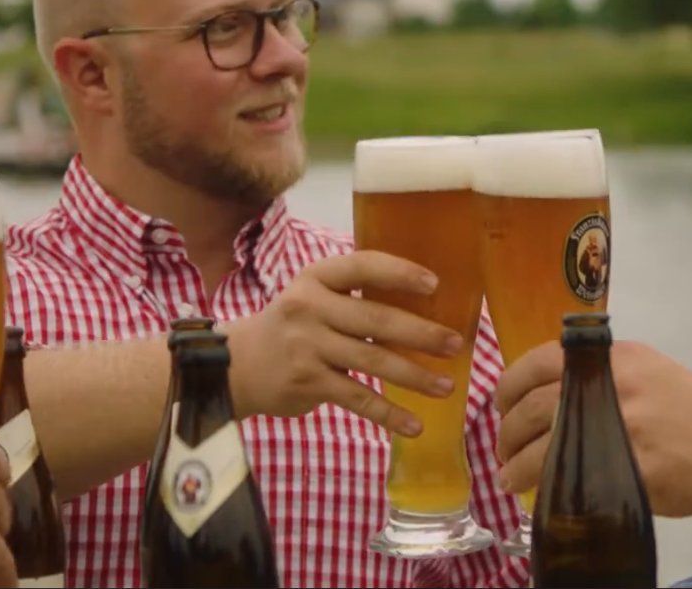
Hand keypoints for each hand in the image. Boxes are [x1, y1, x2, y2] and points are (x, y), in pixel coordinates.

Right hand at [225, 249, 463, 436]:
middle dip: (421, 333)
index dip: (399, 272)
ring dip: (415, 376)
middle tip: (455, 344)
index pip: (363, 266)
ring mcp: (308, 346)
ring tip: (447, 386)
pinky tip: (414, 425)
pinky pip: (357, 398)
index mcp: (317, 277)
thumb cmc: (292, 326)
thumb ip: (354, 296)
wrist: (236, 365)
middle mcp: (310, 307)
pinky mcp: (307, 383)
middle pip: (376, 319)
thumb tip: (424, 304)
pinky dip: (388, 414)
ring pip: (373, 361)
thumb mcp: (313, 297)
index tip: (434, 284)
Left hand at [495, 339, 691, 518]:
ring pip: (540, 440)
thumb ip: (605, 377)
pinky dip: (538, 484)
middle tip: (503, 447)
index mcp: (616, 357)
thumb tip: (552, 397)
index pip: (542, 360)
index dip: (510, 383)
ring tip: (508, 475)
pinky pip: (563, 474)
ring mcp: (615, 425)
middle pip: (533, 404)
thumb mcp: (650, 373)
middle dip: (508, 429)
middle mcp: (610, 384)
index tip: (500, 403)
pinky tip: (531, 493)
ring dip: (514, 460)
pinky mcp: (622, 465)